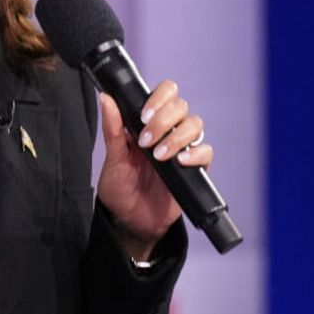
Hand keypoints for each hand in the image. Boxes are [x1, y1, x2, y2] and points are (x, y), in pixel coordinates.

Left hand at [95, 80, 212, 259]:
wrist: (130, 219)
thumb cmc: (119, 187)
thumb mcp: (113, 157)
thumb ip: (112, 128)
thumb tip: (106, 98)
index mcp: (148, 122)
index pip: (165, 93)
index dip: (159, 98)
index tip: (144, 115)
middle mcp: (168, 131)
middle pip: (181, 107)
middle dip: (164, 121)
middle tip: (146, 141)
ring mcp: (182, 148)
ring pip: (195, 125)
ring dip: (177, 137)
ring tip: (158, 155)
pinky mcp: (195, 167)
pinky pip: (206, 151)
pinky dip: (196, 154)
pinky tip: (180, 162)